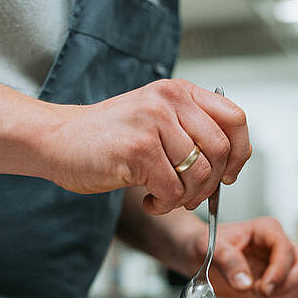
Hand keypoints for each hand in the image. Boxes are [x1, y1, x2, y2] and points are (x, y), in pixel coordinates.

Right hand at [34, 79, 250, 214]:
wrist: (57, 140)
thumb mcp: (156, 120)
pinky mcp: (139, 148)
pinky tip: (148, 200)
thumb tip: (230, 163)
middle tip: (191, 195)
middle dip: (211, 184)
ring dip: (186, 197)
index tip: (229, 174)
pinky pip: (173, 190)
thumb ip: (191, 131)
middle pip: (221, 150)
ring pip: (200, 174)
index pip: (235, 119)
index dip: (240, 153)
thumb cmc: (107, 137)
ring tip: (164, 198)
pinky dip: (164, 205)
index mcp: (180, 92)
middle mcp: (170, 100)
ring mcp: (154, 122)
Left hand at [190, 217, 297, 297]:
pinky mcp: (279, 282)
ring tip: (263, 297)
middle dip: (288, 285)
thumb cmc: (204, 244)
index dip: (279, 271)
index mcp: (266, 230)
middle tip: (263, 293)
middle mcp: (278, 246)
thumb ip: (228, 262)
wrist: (197, 256)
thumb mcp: (211, 248)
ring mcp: (281, 265)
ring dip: (289, 296)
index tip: (264, 287)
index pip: (286, 249)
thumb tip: (244, 282)